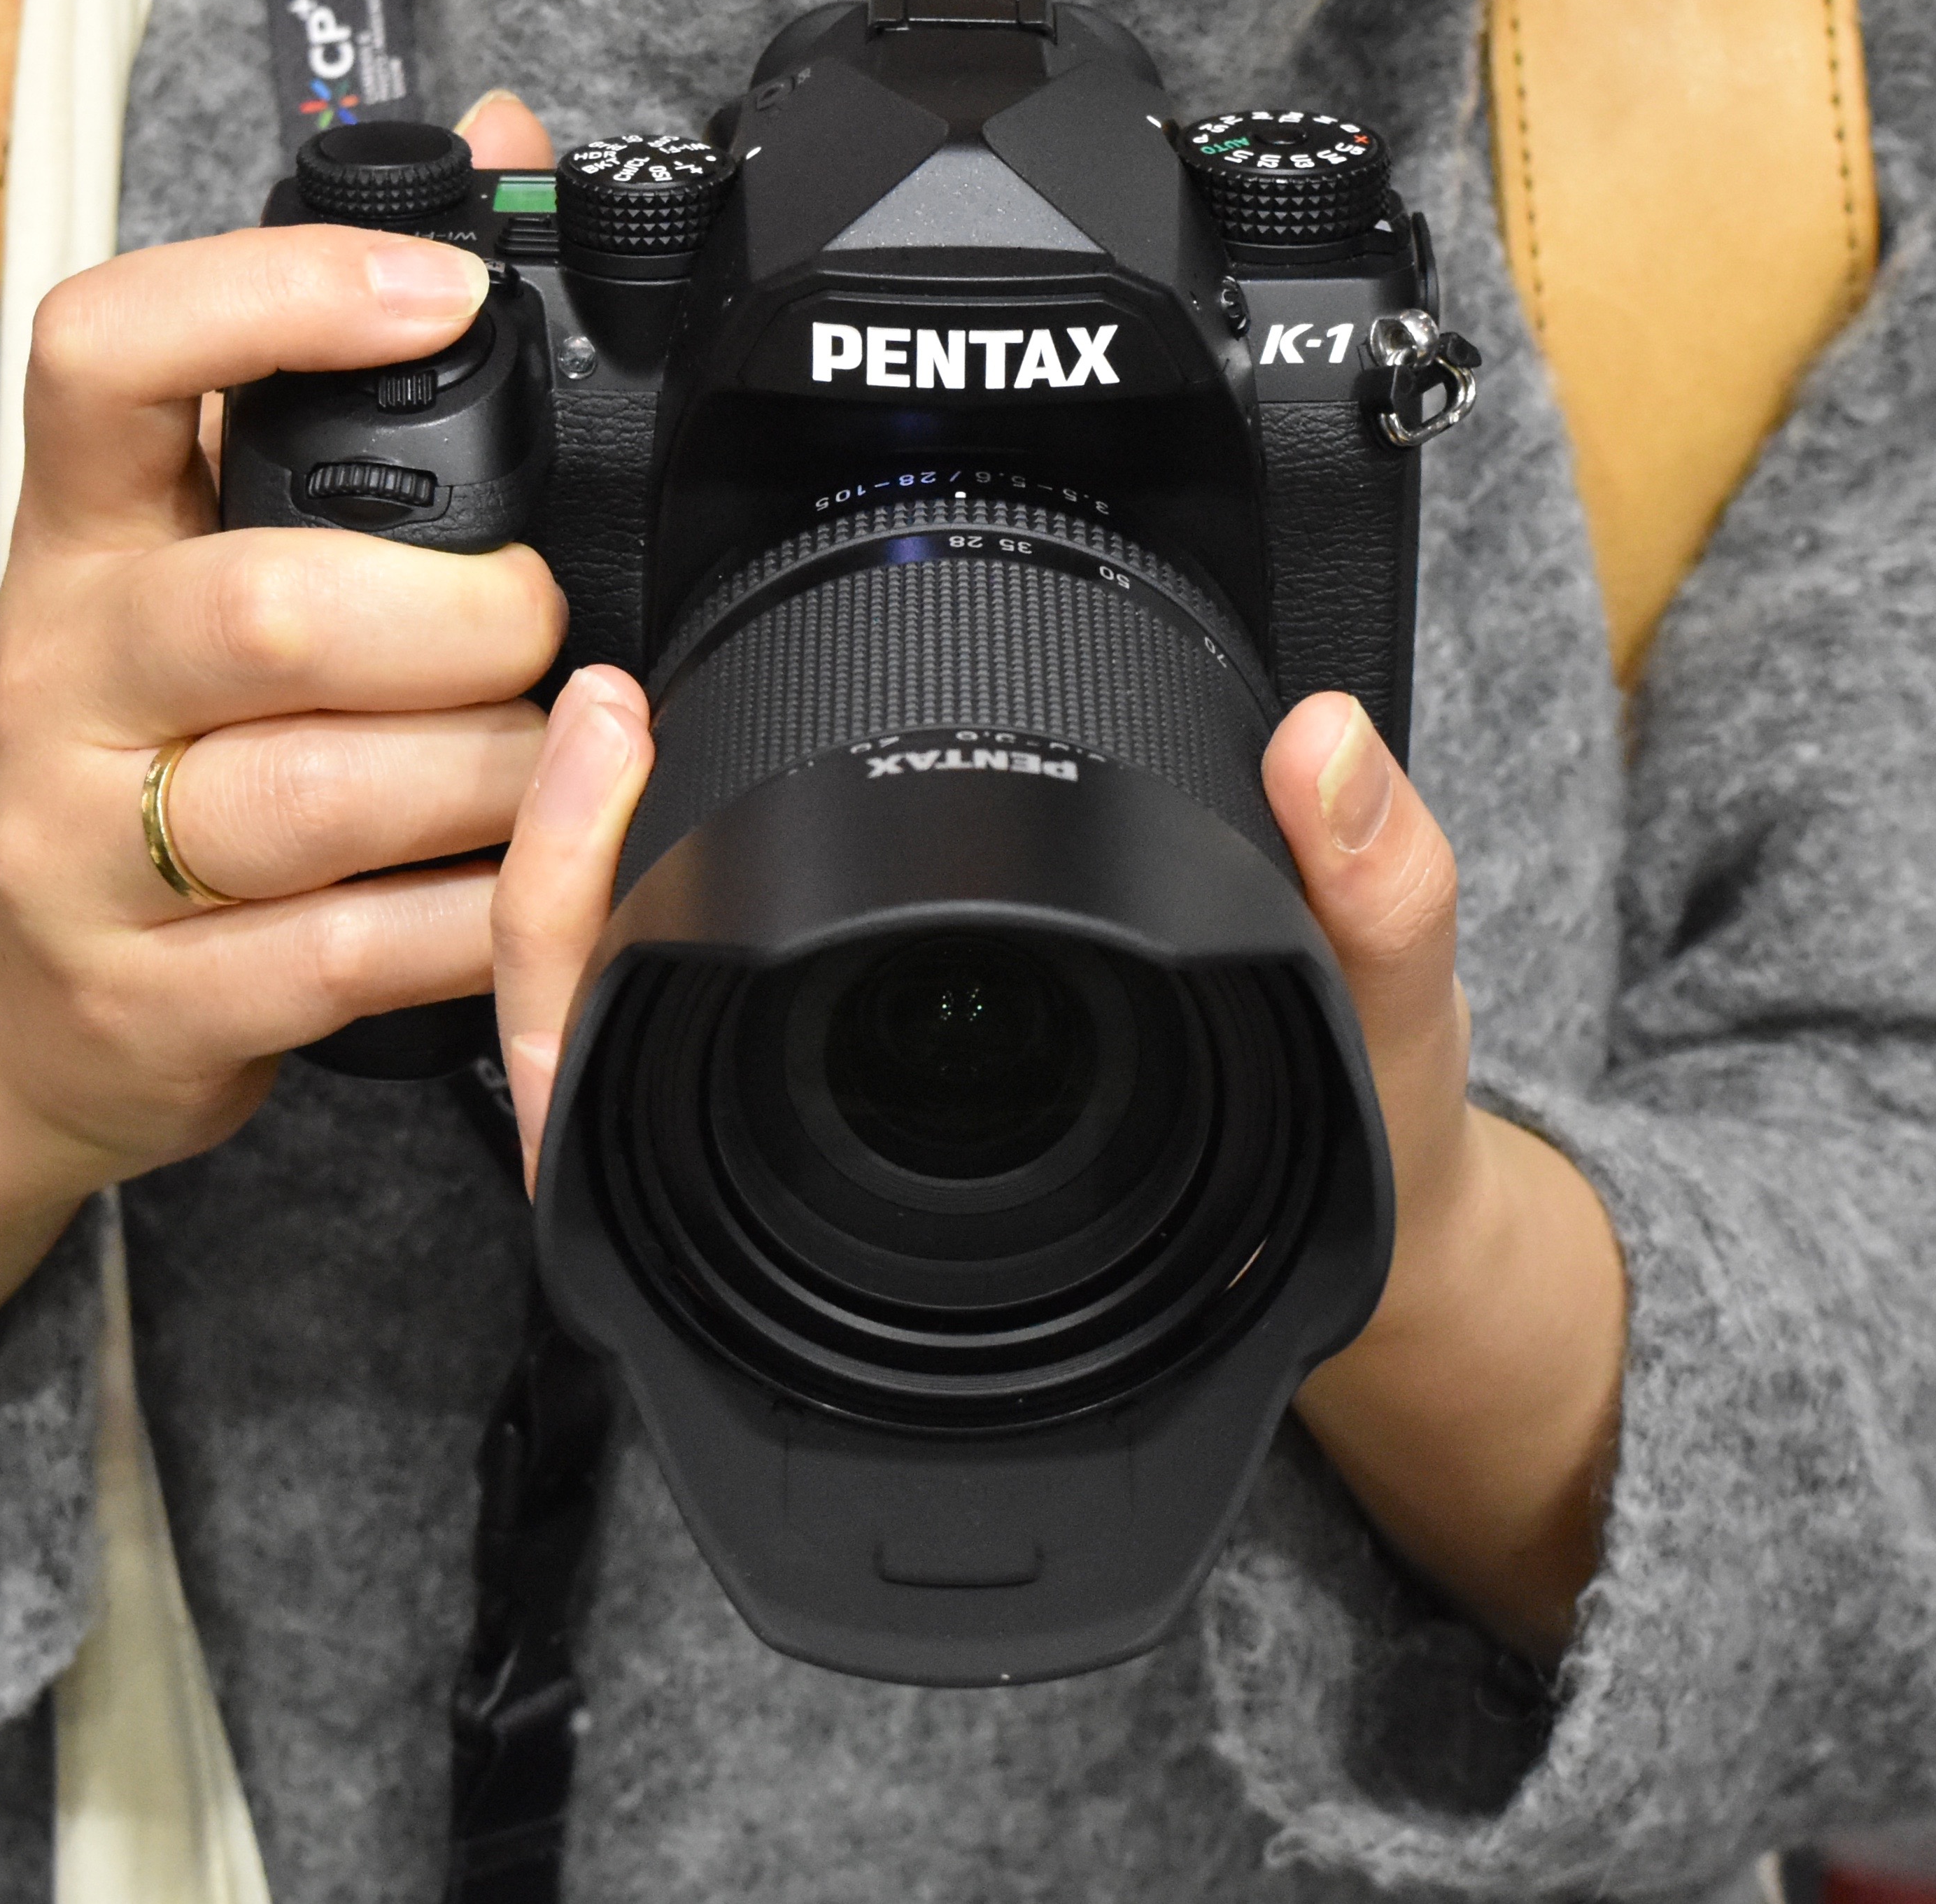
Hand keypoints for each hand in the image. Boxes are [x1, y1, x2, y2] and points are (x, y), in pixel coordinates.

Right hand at [0, 97, 575, 1491]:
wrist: (4, 1005)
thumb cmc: (151, 742)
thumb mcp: (203, 554)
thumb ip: (341, 376)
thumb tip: (500, 135)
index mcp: (82, 538)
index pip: (106, 357)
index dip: (278, 299)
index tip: (439, 294)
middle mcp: (63, 680)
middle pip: (276, 606)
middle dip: (474, 615)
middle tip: (534, 632)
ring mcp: (90, 854)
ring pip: (337, 794)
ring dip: (498, 777)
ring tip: (537, 765)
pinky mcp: (155, 1006)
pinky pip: (364, 954)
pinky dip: (484, 919)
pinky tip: (516, 891)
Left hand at [481, 682, 1628, 1659]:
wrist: (1374, 1227)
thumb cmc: (1346, 1158)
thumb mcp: (1382, 1037)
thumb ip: (1372, 903)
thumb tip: (1323, 753)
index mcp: (917, 1215)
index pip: (658, 1096)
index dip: (582, 916)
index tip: (616, 744)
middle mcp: (839, 1186)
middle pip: (593, 1053)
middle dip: (553, 876)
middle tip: (603, 708)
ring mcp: (830, 1138)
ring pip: (623, 1041)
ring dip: (593, 886)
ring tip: (625, 721)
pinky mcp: (856, 1078)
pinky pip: (708, 1009)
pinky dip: (667, 902)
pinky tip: (692, 790)